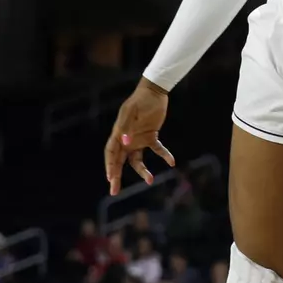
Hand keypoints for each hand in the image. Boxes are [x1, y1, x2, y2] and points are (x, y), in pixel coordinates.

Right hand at [103, 79, 175, 193]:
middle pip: (119, 161)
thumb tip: (125, 142)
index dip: (109, 166)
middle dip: (116, 176)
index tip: (110, 178)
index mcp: (118, 133)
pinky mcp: (151, 136)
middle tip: (114, 191)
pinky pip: (157, 149)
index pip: (111, 153)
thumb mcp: (131, 111)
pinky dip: (164, 155)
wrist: (154, 91)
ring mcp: (138, 139)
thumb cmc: (140, 100)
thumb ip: (126, 126)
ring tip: (150, 180)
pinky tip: (172, 161)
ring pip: (137, 160)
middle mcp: (126, 139)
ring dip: (142, 171)